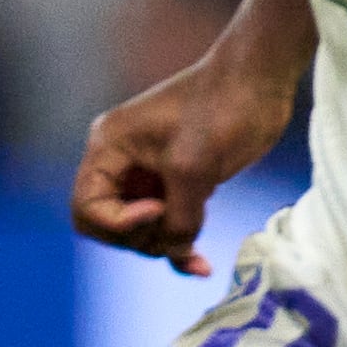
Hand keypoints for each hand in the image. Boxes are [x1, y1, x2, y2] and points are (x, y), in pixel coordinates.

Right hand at [71, 54, 290, 272]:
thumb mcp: (194, 167)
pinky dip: (181, 244)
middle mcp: (122, 162)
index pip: (87, 206)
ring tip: (196, 253)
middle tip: (180, 231)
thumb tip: (176, 252)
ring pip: (141, 229)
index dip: (119, 222)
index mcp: (109, 147)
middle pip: (108, 224)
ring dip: (165, 246)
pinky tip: (200, 265)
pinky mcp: (180, 182)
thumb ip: (180, 216)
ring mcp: (150, 174)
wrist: (259, 82)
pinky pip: (169, 224)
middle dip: (140, 238)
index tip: (160, 209)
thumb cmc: (222, 108)